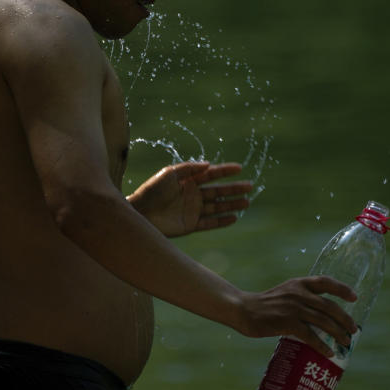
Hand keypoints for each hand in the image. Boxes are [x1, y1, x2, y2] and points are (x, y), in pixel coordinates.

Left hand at [128, 161, 251, 237]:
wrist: (140, 213)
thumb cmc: (151, 190)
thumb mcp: (169, 173)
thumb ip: (189, 168)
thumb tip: (208, 165)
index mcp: (187, 181)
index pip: (210, 175)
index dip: (225, 171)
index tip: (239, 168)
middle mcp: (192, 195)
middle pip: (217, 191)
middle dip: (233, 189)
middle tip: (250, 187)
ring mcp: (192, 210)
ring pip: (217, 207)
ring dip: (232, 204)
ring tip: (247, 202)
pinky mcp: (190, 225)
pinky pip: (210, 223)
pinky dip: (222, 221)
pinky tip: (234, 217)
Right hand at [234, 276, 358, 356]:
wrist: (243, 309)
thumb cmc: (264, 305)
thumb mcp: (284, 293)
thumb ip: (300, 299)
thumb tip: (320, 317)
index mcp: (298, 284)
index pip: (325, 282)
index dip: (342, 289)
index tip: (354, 298)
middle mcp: (298, 293)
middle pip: (330, 306)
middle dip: (345, 319)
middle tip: (353, 331)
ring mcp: (293, 308)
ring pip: (324, 321)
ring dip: (338, 333)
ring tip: (346, 343)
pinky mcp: (287, 322)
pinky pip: (311, 336)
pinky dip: (322, 345)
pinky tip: (329, 352)